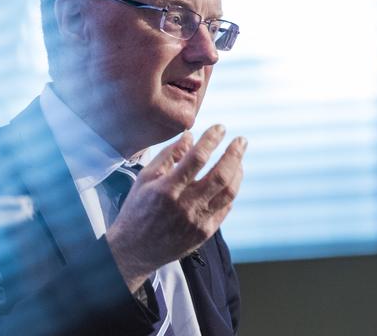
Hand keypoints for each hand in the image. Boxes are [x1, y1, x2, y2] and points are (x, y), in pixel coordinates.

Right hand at [106, 125, 246, 292]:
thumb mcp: (145, 179)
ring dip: (237, 172)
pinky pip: (225, 208)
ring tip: (238, 159)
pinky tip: (230, 180)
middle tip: (241, 140)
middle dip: (234, 154)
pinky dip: (230, 191)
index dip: (211, 140)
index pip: (196, 159)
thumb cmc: (137, 209)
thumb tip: (190, 137)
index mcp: (167, 189)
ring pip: (228, 193)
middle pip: (220, 176)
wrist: (135, 249)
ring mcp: (197, 221)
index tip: (220, 128)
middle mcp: (185, 206)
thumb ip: (168, 156)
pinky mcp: (205, 233)